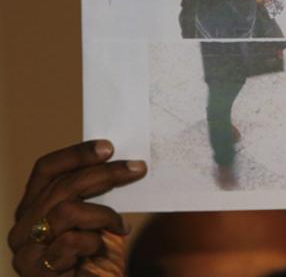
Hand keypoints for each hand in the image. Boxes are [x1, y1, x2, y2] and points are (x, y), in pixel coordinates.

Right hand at [8, 140, 146, 275]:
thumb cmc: (92, 259)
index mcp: (33, 208)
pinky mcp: (35, 270)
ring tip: (120, 226)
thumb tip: (120, 162)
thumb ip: (92, 196)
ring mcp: (25, 250)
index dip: (76, 154)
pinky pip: (70, 242)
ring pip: (67, 211)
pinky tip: (102, 249)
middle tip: (138, 168)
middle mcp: (22, 227)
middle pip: (62, 186)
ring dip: (103, 215)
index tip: (109, 146)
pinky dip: (94, 242)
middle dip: (105, 174)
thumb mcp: (92, 221)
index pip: (46, 169)